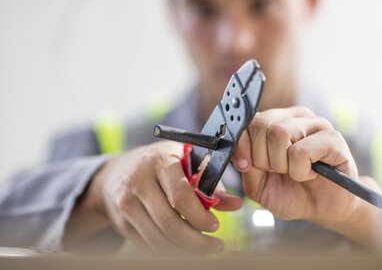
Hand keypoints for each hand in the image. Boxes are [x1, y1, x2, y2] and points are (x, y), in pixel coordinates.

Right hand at [65, 141, 241, 253]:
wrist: (116, 172)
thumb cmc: (161, 164)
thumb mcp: (185, 162)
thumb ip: (212, 183)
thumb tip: (236, 204)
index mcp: (160, 161)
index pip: (180, 195)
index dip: (200, 216)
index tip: (215, 225)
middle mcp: (139, 180)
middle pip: (169, 223)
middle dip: (196, 241)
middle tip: (215, 246)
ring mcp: (126, 203)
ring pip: (158, 239)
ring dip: (184, 250)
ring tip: (203, 249)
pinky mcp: (120, 222)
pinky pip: (147, 244)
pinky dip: (167, 250)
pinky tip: (182, 247)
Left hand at [232, 106, 373, 237]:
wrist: (324, 210)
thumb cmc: (292, 194)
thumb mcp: (259, 186)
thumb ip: (247, 167)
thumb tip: (241, 154)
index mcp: (276, 121)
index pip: (250, 119)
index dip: (242, 144)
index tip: (245, 165)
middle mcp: (296, 117)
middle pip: (262, 124)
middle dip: (262, 158)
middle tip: (278, 172)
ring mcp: (316, 124)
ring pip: (279, 133)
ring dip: (282, 165)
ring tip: (295, 173)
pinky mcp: (333, 139)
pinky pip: (301, 151)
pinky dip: (300, 172)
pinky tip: (311, 174)